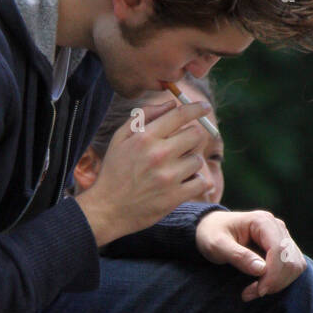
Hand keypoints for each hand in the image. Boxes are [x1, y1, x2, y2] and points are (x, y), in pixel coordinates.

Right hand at [74, 96, 214, 245]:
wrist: (107, 209)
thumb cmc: (114, 171)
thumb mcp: (120, 138)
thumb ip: (144, 116)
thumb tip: (171, 104)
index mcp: (145, 137)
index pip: (180, 115)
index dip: (196, 108)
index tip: (205, 107)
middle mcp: (159, 154)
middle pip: (195, 135)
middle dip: (191, 138)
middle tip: (181, 147)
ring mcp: (168, 177)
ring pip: (197, 160)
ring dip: (190, 163)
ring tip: (174, 169)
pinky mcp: (174, 197)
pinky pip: (199, 182)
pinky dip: (194, 182)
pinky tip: (181, 183)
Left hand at [194, 209, 306, 299]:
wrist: (210, 228)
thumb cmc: (211, 235)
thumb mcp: (217, 245)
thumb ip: (238, 256)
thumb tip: (261, 269)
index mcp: (262, 221)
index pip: (279, 250)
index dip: (273, 274)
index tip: (259, 291)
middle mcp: (277, 226)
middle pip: (290, 260)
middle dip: (274, 282)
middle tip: (250, 293)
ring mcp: (282, 236)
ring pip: (295, 266)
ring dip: (278, 283)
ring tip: (254, 291)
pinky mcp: (283, 248)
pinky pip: (292, 268)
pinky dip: (279, 281)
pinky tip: (261, 285)